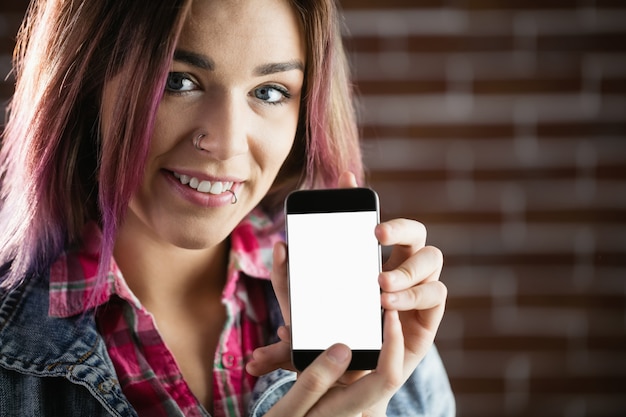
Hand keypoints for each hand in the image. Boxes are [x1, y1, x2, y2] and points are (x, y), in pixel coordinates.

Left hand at [246, 172, 446, 414]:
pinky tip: (391, 307)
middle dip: (399, 226)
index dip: (361, 195)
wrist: (349, 377)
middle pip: (414, 230)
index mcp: (371, 258)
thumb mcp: (302, 311)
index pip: (370, 218)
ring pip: (431, 257)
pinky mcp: (430, 314)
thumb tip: (279, 248)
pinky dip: (415, 296)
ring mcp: (419, 287)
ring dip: (407, 270)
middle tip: (375, 235)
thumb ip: (286, 283)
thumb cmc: (328, 336)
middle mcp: (400, 266)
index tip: (346, 178)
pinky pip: (436, 293)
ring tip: (379, 287)